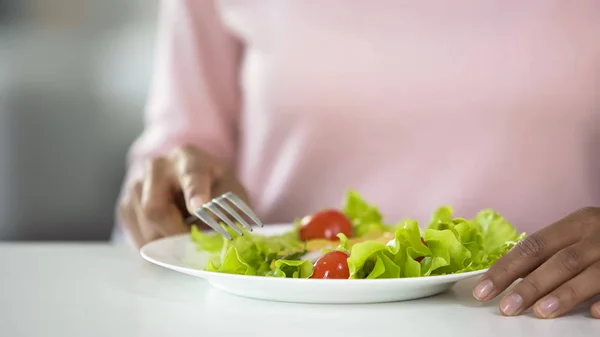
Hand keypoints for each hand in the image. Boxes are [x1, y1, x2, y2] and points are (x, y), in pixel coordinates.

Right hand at [118, 145, 249, 247]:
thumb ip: (226, 213)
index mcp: (190, 158)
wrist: (196, 186)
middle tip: (193, 244)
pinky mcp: (127, 205)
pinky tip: (170, 236)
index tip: (199, 206)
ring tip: (185, 234)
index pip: (191, 175)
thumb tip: (212, 236)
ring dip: (168, 242)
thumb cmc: (215, 191)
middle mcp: (157, 166)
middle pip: (155, 209)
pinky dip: (157, 246)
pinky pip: (137, 237)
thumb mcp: (231, 196)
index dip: (195, 192)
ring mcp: (137, 184)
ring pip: (145, 227)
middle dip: (175, 234)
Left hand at [473, 207, 599, 318]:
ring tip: (541, 312)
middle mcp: (597, 234)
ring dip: (564, 294)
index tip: (484, 289)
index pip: (532, 246)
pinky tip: (592, 314)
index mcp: (576, 223)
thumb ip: (551, 254)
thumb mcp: (579, 235)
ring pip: (588, 272)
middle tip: (507, 307)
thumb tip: (509, 279)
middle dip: (529, 285)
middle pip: (558, 260)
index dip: (506, 268)